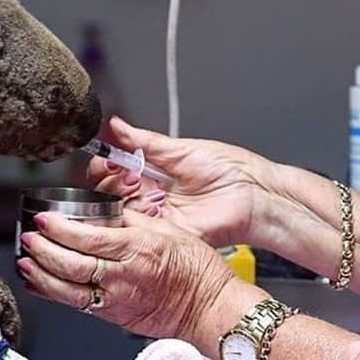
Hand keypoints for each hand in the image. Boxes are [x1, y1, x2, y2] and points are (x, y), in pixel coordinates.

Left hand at [16, 209, 233, 342]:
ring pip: (68, 291)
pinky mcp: (115, 316)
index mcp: (136, 249)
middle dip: (43, 251)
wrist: (213, 310)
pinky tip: (40, 284)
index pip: (87, 238)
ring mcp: (117, 300)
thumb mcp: (168, 230)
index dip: (59, 228)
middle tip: (28, 237)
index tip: (44, 219)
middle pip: (71, 265)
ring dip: (41, 276)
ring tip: (25, 261)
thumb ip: (132, 220)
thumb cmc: (198, 271)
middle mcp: (123, 277)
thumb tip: (106, 211)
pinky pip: (77, 306)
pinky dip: (54, 294)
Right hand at [89, 117, 280, 247]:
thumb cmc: (228, 169)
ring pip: (118, 211)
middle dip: (112, 181)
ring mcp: (155, 216)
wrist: (253, 194)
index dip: (106, 165)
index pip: (111, 170)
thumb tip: (116, 125)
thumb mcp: (179, 149)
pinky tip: (152, 206)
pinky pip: (138, 230)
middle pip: (107, 192)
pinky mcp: (165, 234)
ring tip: (142, 188)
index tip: (112, 160)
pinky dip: (139, 218)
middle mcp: (149, 194)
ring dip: (124, 198)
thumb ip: (143, 141)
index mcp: (150, 172)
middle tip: (130, 174)